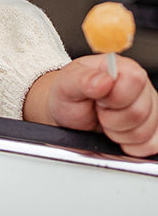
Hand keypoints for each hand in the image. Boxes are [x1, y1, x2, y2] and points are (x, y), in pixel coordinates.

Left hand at [23, 56, 157, 156]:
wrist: (68, 117)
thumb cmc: (69, 97)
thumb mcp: (66, 85)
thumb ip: (83, 79)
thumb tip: (105, 79)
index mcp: (121, 68)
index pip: (134, 80)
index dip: (113, 97)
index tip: (98, 100)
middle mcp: (140, 88)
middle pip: (139, 112)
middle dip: (112, 119)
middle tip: (98, 112)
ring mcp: (150, 110)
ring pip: (145, 131)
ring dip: (119, 134)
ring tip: (105, 122)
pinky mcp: (152, 131)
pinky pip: (151, 145)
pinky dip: (130, 147)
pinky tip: (117, 135)